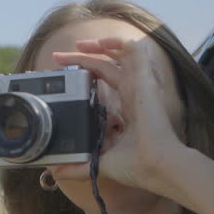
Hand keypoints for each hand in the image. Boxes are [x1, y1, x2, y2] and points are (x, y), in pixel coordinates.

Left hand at [51, 37, 187, 193]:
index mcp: (128, 109)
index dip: (87, 75)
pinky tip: (98, 42)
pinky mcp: (144, 78)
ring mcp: (139, 84)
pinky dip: (117, 41)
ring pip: (120, 54)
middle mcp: (134, 93)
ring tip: (77, 45)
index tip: (66, 76)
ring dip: (99, 45)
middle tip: (60, 57)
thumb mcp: (100, 163)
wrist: (156, 165)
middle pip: (107, 66)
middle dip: (84, 58)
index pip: (106, 84)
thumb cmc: (137, 165)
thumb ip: (79, 165)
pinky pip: (133, 49)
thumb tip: (57, 172)